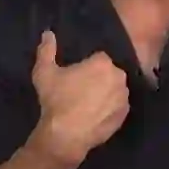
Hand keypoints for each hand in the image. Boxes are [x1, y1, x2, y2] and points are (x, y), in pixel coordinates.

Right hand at [30, 31, 129, 166]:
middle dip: (99, 77)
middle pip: (109, 72)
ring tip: (88, 103)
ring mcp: (123, 98)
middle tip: (81, 89)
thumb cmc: (56, 100)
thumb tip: (48, 32)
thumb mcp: (44, 72)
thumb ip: (46, 49)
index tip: (76, 75)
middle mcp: (119, 77)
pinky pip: (117, 106)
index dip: (87, 65)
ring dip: (106, 92)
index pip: (98, 57)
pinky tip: (95, 115)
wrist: (66, 136)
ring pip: (115, 89)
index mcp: (103, 63)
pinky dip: (109, 108)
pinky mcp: (124, 116)